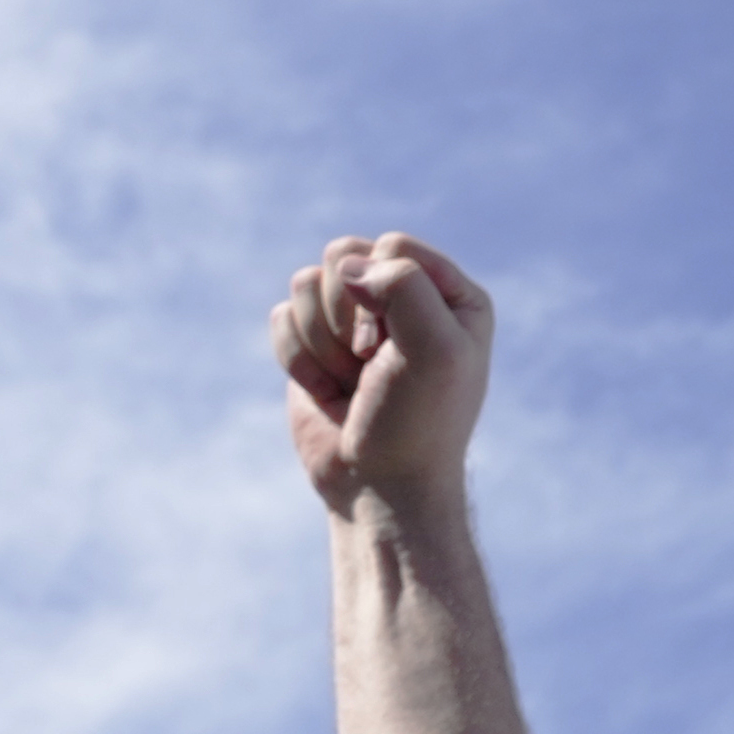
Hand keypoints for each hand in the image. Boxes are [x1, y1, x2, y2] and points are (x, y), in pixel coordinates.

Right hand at [276, 232, 495, 518]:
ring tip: (352, 381)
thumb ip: (403, 284)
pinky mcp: (315, 341)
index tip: (392, 350)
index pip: (392, 246)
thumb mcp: (435, 349)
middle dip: (347, 317)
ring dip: (323, 342)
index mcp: (450, 294)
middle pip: (343, 255)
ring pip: (306, 282)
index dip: (381, 295)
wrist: (380, 487)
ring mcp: (355, 318)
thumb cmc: (418, 423)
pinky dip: (298, 359)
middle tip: (370, 365)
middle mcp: (404, 297)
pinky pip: (282, 315)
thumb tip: (346, 266)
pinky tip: (328, 392)